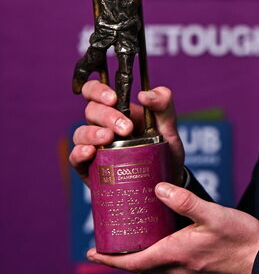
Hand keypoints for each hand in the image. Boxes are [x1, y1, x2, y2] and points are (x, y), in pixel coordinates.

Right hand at [70, 81, 184, 185]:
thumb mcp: (168, 129)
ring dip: (92, 133)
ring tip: (109, 138)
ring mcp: (94, 147)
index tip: (113, 99)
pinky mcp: (89, 168)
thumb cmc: (163, 152)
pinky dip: (79, 152)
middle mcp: (102, 126)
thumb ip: (163, 106)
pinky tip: (91, 152)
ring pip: (80, 133)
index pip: (96, 92)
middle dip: (107, 116)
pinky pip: (75, 158)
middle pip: (91, 111)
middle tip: (126, 128)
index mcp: (118, 111)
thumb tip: (145, 94)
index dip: (98, 91)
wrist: (165, 183)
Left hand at [86, 184, 258, 273]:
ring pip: (156, 264)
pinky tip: (165, 238)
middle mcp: (178, 268)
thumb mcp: (213, 215)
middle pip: (141, 264)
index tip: (90, 253)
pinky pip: (170, 263)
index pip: (133, 262)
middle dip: (121, 254)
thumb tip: (158, 187)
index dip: (109, 259)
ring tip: (132, 235)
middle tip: (107, 239)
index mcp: (174, 254)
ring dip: (140, 253)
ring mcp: (189, 272)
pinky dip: (158, 253)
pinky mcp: (200, 271)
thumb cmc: (242, 241)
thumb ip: (185, 201)